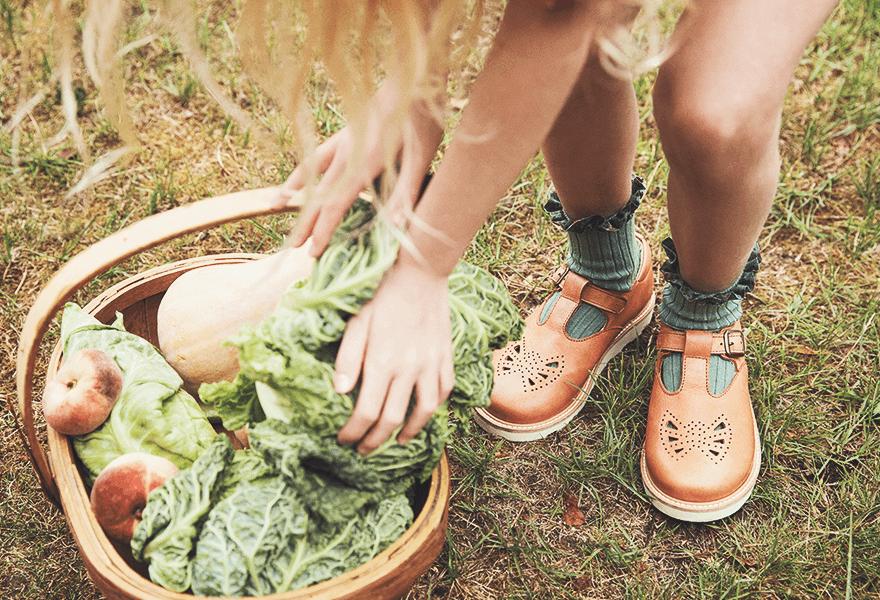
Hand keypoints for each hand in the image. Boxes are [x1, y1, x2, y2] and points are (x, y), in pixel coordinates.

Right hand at [276, 83, 444, 256]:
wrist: (413, 76)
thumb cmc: (423, 117)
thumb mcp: (423, 156)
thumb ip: (406, 191)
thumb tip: (394, 226)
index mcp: (364, 162)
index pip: (336, 204)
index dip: (323, 229)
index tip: (310, 251)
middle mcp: (347, 152)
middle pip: (317, 193)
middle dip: (303, 220)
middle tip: (290, 246)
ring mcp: (343, 140)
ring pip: (309, 171)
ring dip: (292, 191)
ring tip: (274, 206)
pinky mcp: (346, 132)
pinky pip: (316, 154)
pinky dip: (302, 169)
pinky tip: (296, 177)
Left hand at [335, 254, 454, 454]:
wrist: (420, 274)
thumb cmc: (382, 295)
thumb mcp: (356, 323)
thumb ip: (348, 358)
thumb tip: (340, 392)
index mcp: (383, 363)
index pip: (366, 412)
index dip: (354, 432)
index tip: (343, 439)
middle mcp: (409, 370)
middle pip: (392, 419)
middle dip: (375, 441)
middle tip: (363, 450)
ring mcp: (431, 365)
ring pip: (424, 412)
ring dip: (408, 432)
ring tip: (395, 441)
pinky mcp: (445, 357)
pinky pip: (443, 391)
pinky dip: (434, 408)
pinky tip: (422, 412)